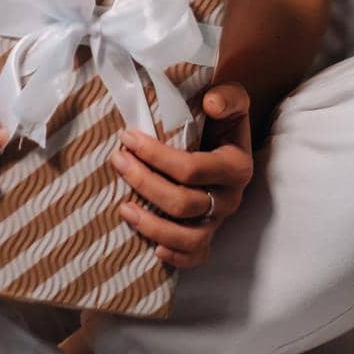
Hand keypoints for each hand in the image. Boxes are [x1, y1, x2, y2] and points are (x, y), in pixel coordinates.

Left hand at [110, 81, 253, 268]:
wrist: (227, 139)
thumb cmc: (220, 119)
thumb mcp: (232, 99)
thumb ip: (228, 96)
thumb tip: (210, 103)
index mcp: (236, 166)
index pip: (191, 169)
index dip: (155, 156)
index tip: (126, 137)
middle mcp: (230, 198)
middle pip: (183, 203)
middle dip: (144, 183)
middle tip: (116, 161)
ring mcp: (220, 220)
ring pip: (189, 237)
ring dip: (152, 226)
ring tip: (123, 208)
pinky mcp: (210, 234)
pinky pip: (197, 256)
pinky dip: (177, 257)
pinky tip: (154, 248)